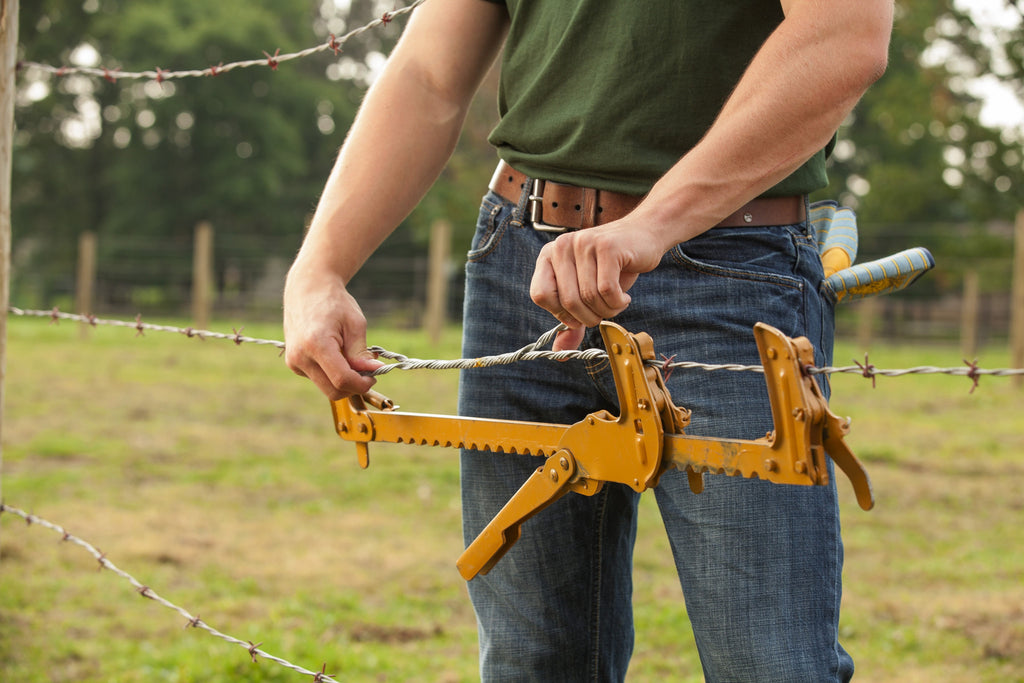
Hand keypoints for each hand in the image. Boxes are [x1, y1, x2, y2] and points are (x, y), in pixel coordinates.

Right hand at [282, 260, 383, 399]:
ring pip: (326, 387)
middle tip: (367, 371)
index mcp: (316, 344)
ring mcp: (294, 362)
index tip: (374, 376)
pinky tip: (338, 356)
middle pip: (333, 391)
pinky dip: (332, 374)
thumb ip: (361, 352)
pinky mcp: (293, 364)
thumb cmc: (334, 302)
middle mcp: (300, 356)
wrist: (308, 288)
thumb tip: (372, 371)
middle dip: (354, 386)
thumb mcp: (355, 324)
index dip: (362, 384)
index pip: (341, 379)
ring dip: (343, 380)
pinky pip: (318, 379)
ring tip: (353, 359)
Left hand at [529, 221, 666, 350]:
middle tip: (603, 313)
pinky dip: (617, 303)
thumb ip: (571, 320)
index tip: (579, 314)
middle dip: (588, 317)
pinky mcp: (607, 247)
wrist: (643, 235)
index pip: (540, 295)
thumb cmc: (612, 267)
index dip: (560, 312)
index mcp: (549, 256)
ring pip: (589, 297)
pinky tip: (624, 298)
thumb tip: (559, 353)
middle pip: (567, 300)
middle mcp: (562, 247)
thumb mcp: (586, 292)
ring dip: (607, 311)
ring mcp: (584, 244)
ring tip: (616, 303)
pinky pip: (607, 290)